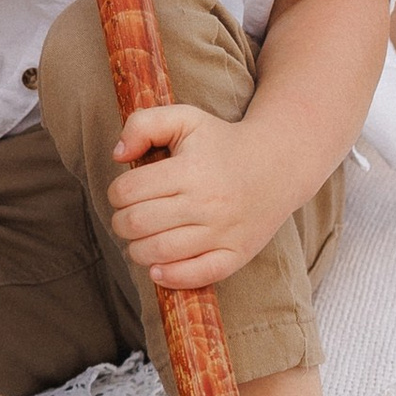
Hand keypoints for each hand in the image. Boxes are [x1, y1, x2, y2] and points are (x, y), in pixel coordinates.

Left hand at [104, 102, 287, 287]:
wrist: (279, 165)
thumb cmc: (222, 142)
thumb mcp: (184, 118)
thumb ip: (142, 124)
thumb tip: (117, 155)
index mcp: (190, 170)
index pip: (128, 191)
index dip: (116, 193)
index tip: (124, 192)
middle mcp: (207, 203)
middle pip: (137, 224)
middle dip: (121, 222)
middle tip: (129, 216)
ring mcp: (223, 232)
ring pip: (159, 253)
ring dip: (137, 249)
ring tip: (142, 238)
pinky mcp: (237, 254)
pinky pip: (197, 275)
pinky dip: (170, 277)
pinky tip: (158, 268)